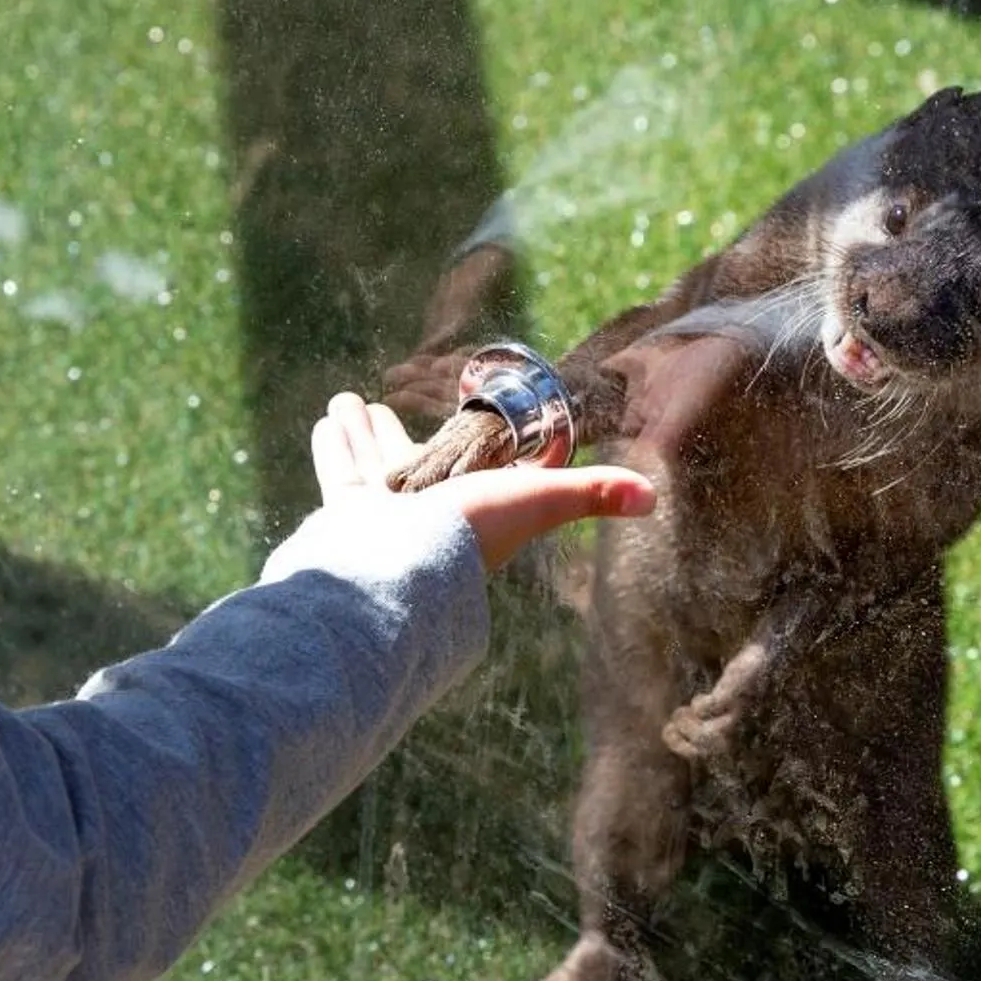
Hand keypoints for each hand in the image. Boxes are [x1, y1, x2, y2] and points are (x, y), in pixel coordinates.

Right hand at [309, 392, 651, 573]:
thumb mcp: (536, 501)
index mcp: (471, 512)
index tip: (459, 416)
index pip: (472, 472)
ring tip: (344, 403)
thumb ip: (588, 494)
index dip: (469, 444)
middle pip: (413, 464)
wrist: (398, 576)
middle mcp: (425, 516)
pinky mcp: (347, 514)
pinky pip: (341, 473)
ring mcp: (382, 517)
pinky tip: (327, 419)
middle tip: (379, 405)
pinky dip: (335, 445)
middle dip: (394, 434)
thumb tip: (652, 498)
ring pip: (374, 465)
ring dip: (360, 432)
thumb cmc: (468, 539)